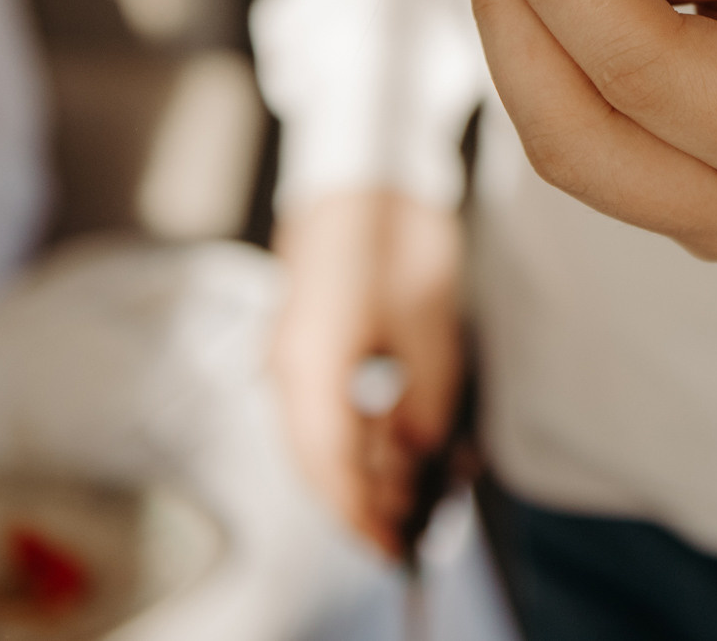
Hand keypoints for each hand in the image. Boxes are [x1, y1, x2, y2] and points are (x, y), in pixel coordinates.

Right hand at [269, 187, 464, 557]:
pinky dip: (358, 432)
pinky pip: (325, 406)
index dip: (360, 515)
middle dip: (362, 500)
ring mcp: (292, 352)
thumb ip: (425, 398)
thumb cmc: (395, 231)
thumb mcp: (428, 320)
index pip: (328, 465)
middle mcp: (287, 366)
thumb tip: (421, 461)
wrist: (364, 165)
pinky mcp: (308, 339)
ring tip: (415, 488)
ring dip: (364, 467)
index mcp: (308, 364)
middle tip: (409, 531)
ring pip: (321, 436)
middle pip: (318, 459)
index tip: (393, 550)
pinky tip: (397, 438)